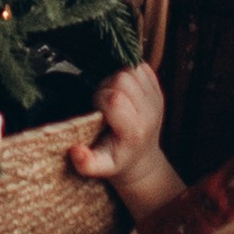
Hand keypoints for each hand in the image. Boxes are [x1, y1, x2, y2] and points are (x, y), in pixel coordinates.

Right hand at [66, 62, 185, 220]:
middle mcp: (149, 111)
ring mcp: (156, 98)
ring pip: (131, 69)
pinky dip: (128, 73)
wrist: (142, 156)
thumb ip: (86, 163)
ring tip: (113, 95)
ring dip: (117, 78)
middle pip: (122, 79)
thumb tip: (75, 151)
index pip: (115, 99)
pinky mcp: (158, 88)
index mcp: (134, 130)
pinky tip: (123, 90)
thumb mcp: (100, 167)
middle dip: (107, 86)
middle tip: (103, 102)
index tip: (96, 110)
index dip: (99, 98)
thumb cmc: (118, 159)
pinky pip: (141, 66)